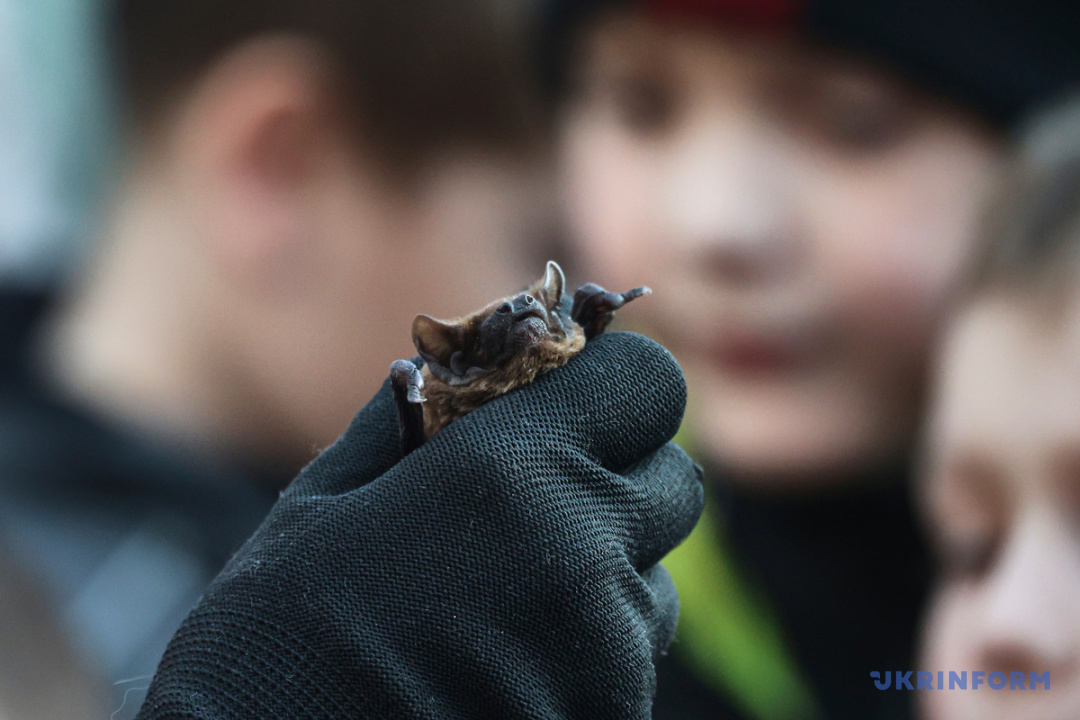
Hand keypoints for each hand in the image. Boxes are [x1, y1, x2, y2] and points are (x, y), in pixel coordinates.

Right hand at [136, 332, 703, 719]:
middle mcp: (586, 552)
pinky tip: (509, 662)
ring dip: (610, 570)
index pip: (649, 381)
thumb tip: (443, 372)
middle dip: (620, 474)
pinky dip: (595, 646)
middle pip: (675, 479)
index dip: (613, 382)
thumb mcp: (324, 503)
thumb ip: (406, 420)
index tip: (571, 398)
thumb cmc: (274, 639)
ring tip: (511, 597)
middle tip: (541, 497)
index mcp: (516, 471)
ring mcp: (610, 651)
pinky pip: (636, 657)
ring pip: (659, 578)